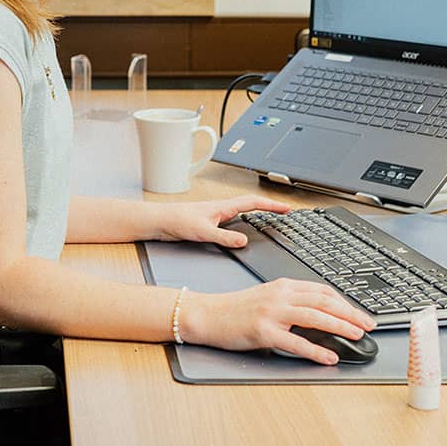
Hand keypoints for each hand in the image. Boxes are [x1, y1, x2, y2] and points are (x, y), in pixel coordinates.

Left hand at [153, 194, 291, 246]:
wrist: (159, 220)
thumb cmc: (177, 221)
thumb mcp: (204, 232)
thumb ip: (225, 238)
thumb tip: (244, 242)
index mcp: (223, 207)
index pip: (253, 203)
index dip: (271, 206)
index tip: (286, 208)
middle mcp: (221, 208)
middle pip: (251, 204)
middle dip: (269, 207)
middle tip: (284, 212)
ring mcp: (215, 214)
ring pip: (242, 211)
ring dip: (257, 212)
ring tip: (271, 217)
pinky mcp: (209, 221)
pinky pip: (233, 219)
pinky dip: (244, 221)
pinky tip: (244, 229)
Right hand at [182, 279, 376, 365]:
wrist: (208, 314)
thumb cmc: (236, 309)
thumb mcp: (267, 297)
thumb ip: (292, 302)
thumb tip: (320, 315)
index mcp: (283, 286)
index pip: (322, 290)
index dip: (345, 302)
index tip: (359, 313)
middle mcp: (280, 296)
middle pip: (324, 301)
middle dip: (351, 313)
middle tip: (369, 324)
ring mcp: (272, 313)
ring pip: (315, 317)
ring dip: (340, 326)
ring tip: (357, 336)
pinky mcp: (263, 332)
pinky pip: (296, 342)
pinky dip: (316, 350)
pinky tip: (329, 356)